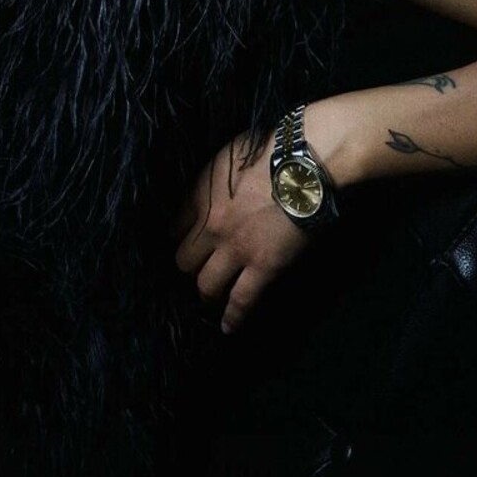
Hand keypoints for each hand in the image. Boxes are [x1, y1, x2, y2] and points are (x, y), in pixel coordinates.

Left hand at [175, 131, 307, 333]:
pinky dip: (233, 318)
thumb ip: (210, 182)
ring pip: (205, 285)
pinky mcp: (262, 268)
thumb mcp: (225, 158)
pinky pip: (241, 301)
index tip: (180, 246)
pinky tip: (228, 328)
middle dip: (188, 267)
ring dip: (206, 292)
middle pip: (183, 260)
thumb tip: (206, 194)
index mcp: (198, 196)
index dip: (175, 240)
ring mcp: (235, 250)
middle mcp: (209, 227)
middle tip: (196, 271)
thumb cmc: (270, 148)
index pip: (172, 229)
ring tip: (209, 297)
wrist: (305, 161)